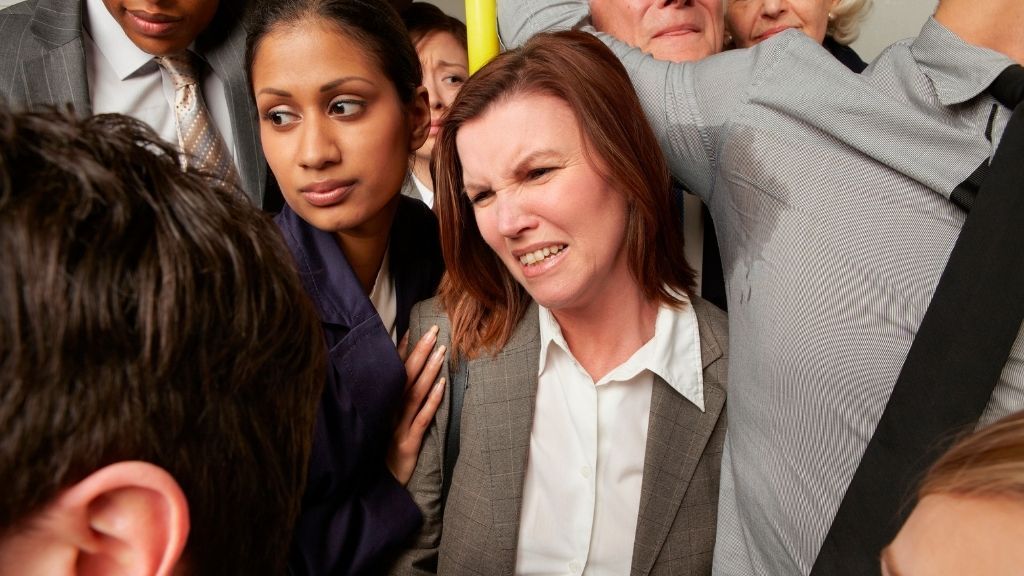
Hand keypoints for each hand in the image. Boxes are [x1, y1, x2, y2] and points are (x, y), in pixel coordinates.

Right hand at [388, 325, 445, 485]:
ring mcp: (396, 428)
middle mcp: (387, 412)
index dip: (403, 350)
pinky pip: (421, 420)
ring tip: (442, 350)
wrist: (376, 488)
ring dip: (428, 371)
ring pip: (414, 394)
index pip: (393, 371)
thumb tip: (405, 377)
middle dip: (419, 351)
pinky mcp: (407, 445)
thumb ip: (392, 402)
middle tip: (433, 329)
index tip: (414, 328)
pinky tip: (442, 385)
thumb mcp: (384, 426)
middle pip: (404, 376)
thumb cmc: (382, 454)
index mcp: (381, 405)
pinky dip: (432, 401)